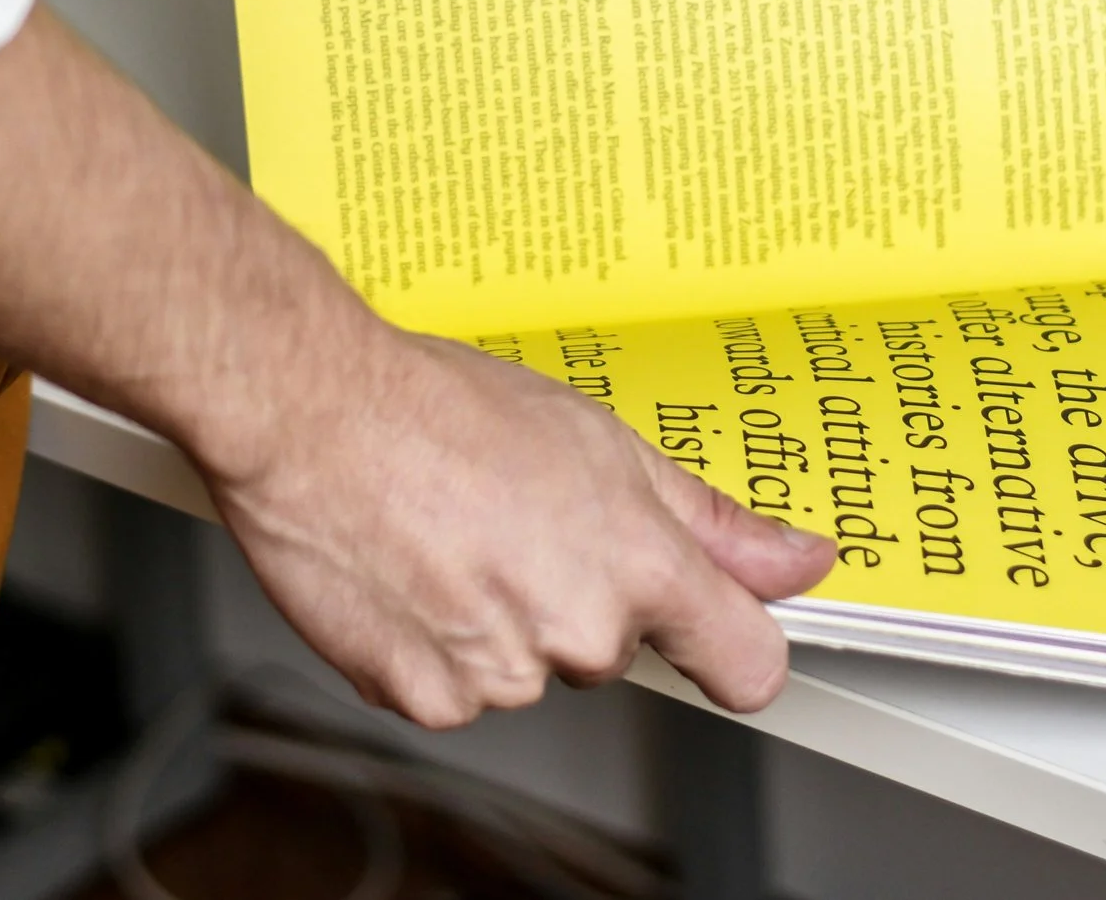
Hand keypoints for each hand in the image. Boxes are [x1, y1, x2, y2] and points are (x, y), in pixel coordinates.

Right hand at [0, 8, 831, 732]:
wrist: (308, 412)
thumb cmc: (438, 405)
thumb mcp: (598, 439)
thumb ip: (710, 518)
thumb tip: (798, 558)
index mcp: (637, 563)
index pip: (748, 665)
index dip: (735, 648)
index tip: (714, 629)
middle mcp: (578, 631)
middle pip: (617, 650)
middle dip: (581, 595)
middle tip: (520, 517)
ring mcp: (500, 673)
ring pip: (532, 668)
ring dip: (502, 618)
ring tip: (452, 532)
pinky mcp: (424, 699)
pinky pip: (459, 690)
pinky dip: (437, 646)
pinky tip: (413, 572)